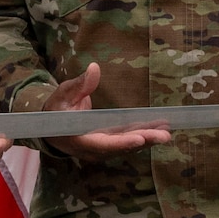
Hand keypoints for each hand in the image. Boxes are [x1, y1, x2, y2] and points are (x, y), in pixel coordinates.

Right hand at [43, 62, 169, 156]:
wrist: (52, 127)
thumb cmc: (56, 109)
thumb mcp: (63, 95)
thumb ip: (79, 85)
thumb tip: (94, 68)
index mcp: (78, 139)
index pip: (102, 144)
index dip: (121, 143)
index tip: (140, 139)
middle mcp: (92, 149)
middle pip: (120, 147)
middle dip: (143, 141)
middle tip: (164, 135)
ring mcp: (102, 148)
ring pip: (127, 145)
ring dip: (148, 139)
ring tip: (166, 131)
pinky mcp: (109, 143)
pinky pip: (127, 140)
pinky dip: (143, 135)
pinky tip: (159, 128)